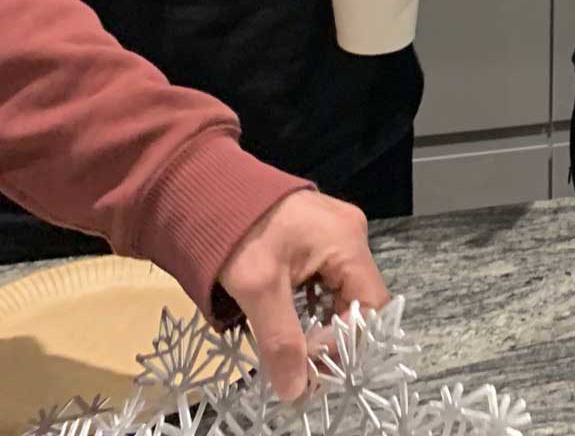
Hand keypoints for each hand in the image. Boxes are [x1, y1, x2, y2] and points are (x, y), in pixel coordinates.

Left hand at [216, 190, 386, 402]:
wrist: (203, 186)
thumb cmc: (237, 232)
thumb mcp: (257, 288)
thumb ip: (280, 339)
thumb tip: (296, 390)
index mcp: (348, 241)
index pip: (371, 305)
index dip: (348, 341)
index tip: (311, 363)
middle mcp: (351, 232)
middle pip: (357, 298)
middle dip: (332, 334)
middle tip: (298, 360)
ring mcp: (334, 229)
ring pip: (340, 289)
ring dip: (319, 319)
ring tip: (289, 340)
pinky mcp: (315, 232)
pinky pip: (325, 275)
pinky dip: (309, 301)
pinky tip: (285, 313)